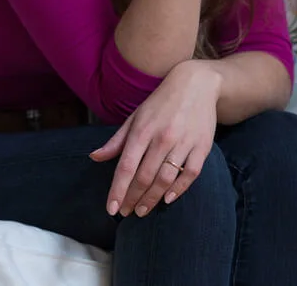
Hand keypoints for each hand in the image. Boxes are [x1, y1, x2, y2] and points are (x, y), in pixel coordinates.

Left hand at [90, 60, 219, 216]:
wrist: (197, 84)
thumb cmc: (161, 102)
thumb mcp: (136, 116)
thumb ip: (117, 140)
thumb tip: (95, 157)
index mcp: (143, 130)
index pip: (126, 167)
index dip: (118, 190)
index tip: (112, 209)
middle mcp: (162, 138)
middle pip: (145, 177)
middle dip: (133, 199)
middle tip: (126, 212)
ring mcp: (183, 142)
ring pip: (166, 178)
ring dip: (152, 199)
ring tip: (142, 210)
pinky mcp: (202, 146)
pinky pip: (190, 173)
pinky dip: (179, 189)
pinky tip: (168, 199)